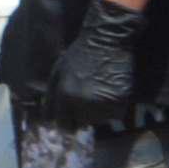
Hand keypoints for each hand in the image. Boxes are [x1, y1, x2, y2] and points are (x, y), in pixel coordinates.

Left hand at [46, 0, 144, 118]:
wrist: (106, 42)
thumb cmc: (79, 55)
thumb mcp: (57, 72)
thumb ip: (52, 97)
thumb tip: (48, 119)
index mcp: (65, 96)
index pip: (64, 125)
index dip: (67, 122)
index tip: (71, 117)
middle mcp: (83, 103)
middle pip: (82, 123)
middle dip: (82, 115)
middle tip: (86, 97)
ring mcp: (103, 104)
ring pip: (98, 120)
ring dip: (97, 111)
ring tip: (98, 91)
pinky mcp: (120, 102)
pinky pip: (114, 114)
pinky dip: (112, 107)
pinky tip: (109, 91)